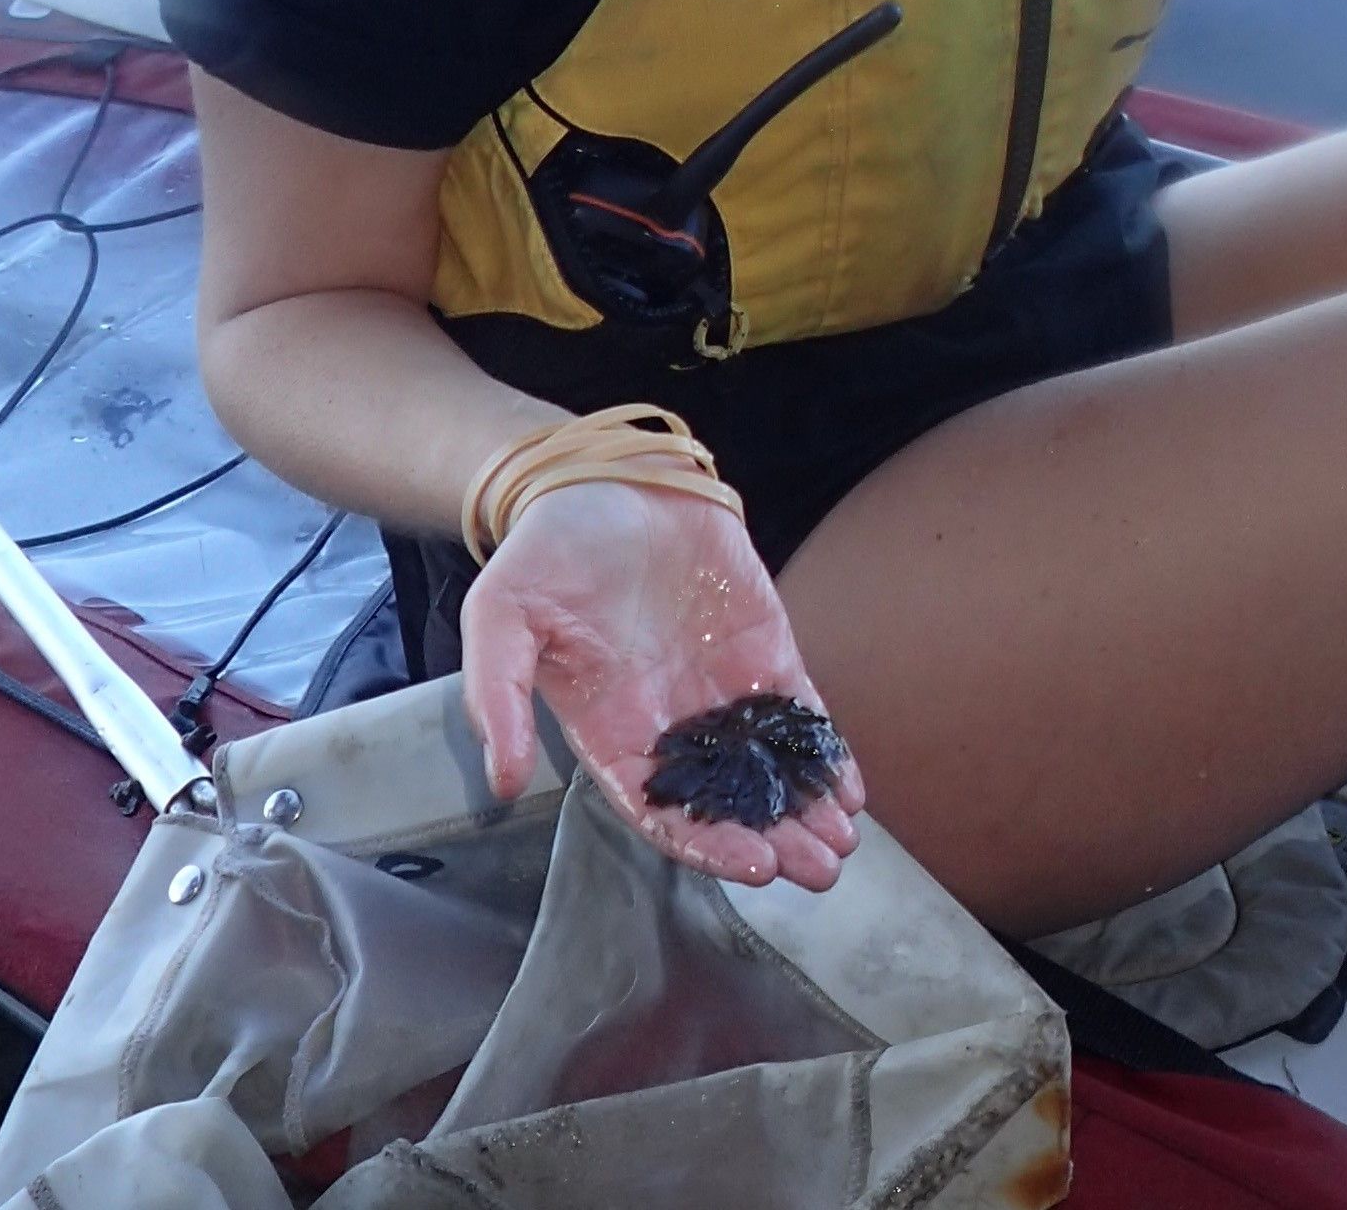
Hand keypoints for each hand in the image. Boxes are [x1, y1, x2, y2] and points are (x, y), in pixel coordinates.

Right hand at [460, 478, 863, 890]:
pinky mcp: (762, 646)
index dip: (707, 844)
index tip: (753, 865)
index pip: (663, 811)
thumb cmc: (547, 550)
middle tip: (820, 869)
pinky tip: (849, 785)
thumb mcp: (500, 615)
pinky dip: (824, 751)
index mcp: (613, 731)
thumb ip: (497, 695)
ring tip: (842, 842)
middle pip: (728, 803)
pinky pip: (797, 710)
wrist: (604, 476)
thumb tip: (500, 781)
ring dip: (806, 808)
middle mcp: (671, 722)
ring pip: (768, 767)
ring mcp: (721, 686)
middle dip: (776, 839)